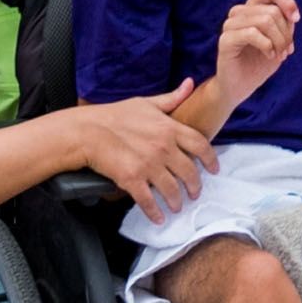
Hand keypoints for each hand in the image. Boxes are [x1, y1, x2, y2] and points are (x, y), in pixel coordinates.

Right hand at [73, 98, 215, 216]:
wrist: (87, 131)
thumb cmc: (114, 115)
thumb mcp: (146, 102)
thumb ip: (171, 98)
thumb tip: (190, 84)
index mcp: (169, 128)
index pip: (200, 145)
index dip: (211, 160)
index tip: (214, 169)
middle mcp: (163, 148)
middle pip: (189, 172)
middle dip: (195, 186)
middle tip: (195, 193)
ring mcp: (148, 165)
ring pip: (172, 190)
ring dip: (177, 202)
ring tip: (177, 206)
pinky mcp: (132, 179)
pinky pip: (148, 201)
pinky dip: (155, 212)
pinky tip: (158, 218)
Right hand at [214, 0, 299, 99]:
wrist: (241, 86)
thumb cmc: (260, 62)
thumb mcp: (280, 40)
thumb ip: (285, 23)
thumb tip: (292, 15)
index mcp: (254, 7)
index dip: (287, 1)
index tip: (296, 19)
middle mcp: (240, 11)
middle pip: (273, 11)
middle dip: (286, 34)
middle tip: (286, 52)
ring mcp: (230, 24)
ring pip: (264, 21)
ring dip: (278, 41)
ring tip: (279, 55)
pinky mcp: (225, 40)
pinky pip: (252, 33)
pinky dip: (267, 45)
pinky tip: (269, 55)